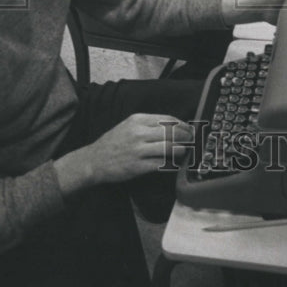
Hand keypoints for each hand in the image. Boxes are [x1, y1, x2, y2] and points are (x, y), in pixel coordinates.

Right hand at [57, 114, 193, 191]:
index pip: (168, 119)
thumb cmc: (113, 142)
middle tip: (192, 140)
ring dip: (181, 150)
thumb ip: (148, 124)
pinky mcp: (137, 167)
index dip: (182, 125)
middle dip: (186, 137)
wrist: (93, 161)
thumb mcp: (129, 125)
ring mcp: (138, 150)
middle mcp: (138, 133)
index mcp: (137, 120)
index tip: (190, 129)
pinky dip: (171, 164)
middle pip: (172, 132)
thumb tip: (173, 126)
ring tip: (184, 152)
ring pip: (169, 148)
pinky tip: (175, 164)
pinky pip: (161, 164)